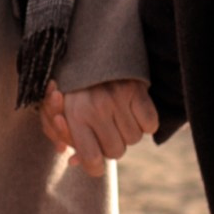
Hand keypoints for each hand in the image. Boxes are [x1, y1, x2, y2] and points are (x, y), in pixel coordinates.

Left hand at [40, 76, 157, 174]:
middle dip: (112, 145)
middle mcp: (95, 108)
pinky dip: (146, 121)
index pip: (92, 159)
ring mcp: (117, 98)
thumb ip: (67, 137)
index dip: (94, 168)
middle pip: (116, 151)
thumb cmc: (76, 84)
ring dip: (129, 132)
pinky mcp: (136, 90)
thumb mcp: (63, 109)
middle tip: (106, 130)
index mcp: (74, 115)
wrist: (92, 46)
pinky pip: (150, 124)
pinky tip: (135, 110)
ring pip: (134, 139)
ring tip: (119, 115)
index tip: (95, 163)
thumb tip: (74, 162)